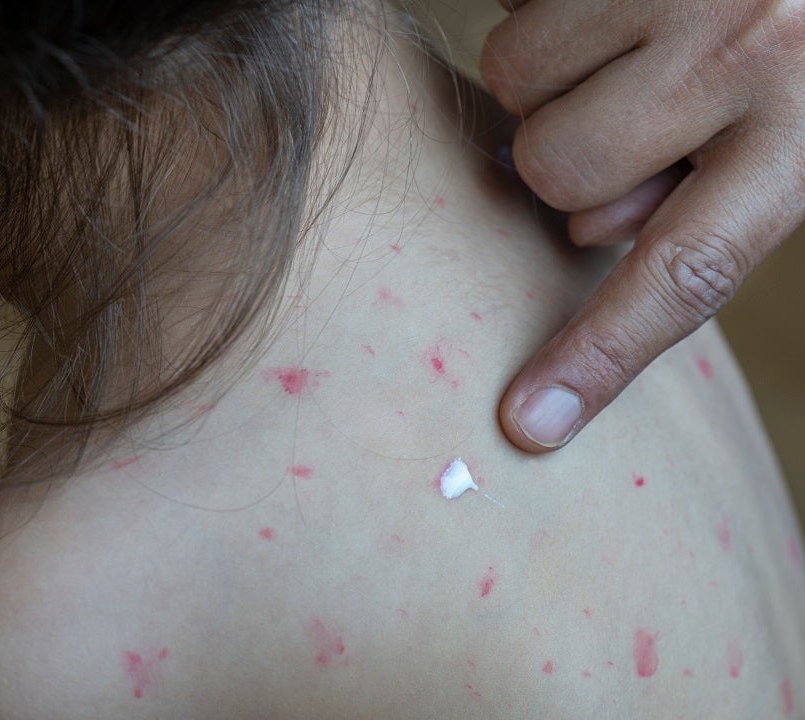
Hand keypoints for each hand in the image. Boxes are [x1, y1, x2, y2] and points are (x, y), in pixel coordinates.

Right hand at [479, 0, 804, 451]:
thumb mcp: (802, 125)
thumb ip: (709, 195)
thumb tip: (593, 232)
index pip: (687, 269)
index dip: (602, 351)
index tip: (532, 421)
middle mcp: (745, 44)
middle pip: (558, 166)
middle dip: (572, 146)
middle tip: (633, 102)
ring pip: (511, 76)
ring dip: (546, 69)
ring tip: (625, 34)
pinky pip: (509, 2)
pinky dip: (536, 4)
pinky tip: (607, 1)